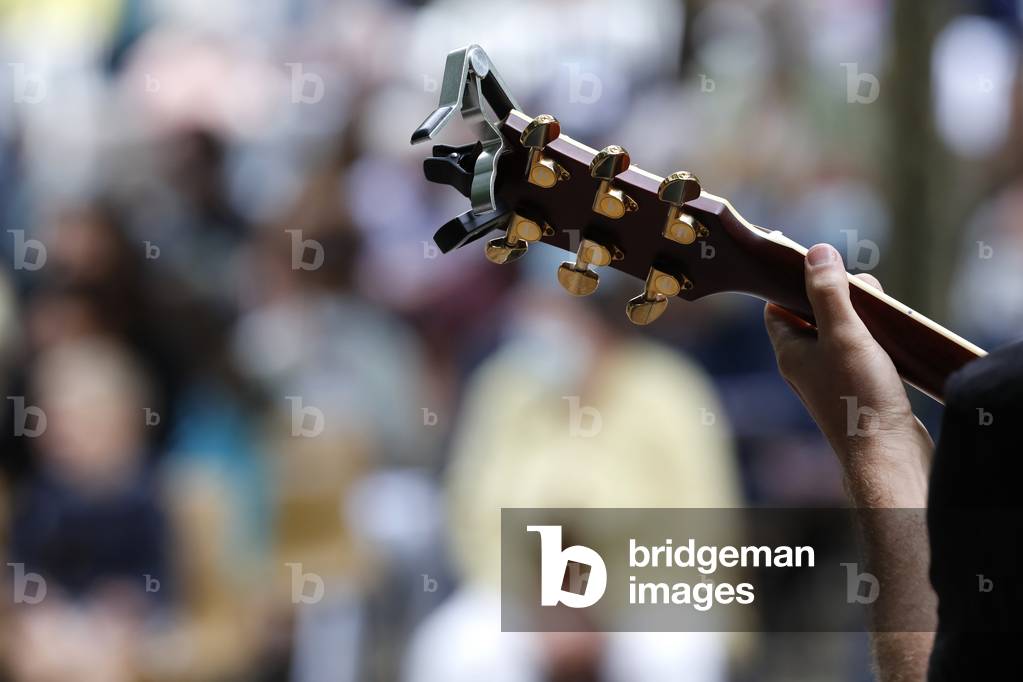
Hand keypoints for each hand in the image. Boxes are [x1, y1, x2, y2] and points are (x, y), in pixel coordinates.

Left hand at [764, 244, 932, 504]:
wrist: (888, 453)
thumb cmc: (858, 396)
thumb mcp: (842, 334)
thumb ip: (828, 293)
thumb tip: (815, 252)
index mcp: (790, 352)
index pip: (777, 308)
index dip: (791, 284)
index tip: (814, 264)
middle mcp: (806, 366)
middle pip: (813, 317)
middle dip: (836, 295)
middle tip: (863, 286)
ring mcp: (833, 379)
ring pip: (841, 334)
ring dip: (860, 316)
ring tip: (884, 308)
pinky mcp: (860, 389)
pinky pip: (862, 353)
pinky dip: (875, 338)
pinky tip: (894, 334)